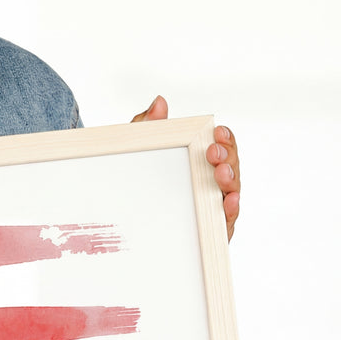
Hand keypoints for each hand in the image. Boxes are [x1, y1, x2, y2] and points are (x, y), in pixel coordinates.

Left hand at [131, 95, 239, 241]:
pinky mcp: (204, 237)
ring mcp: (208, 214)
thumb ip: (146, 128)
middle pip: (230, 171)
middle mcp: (208, 190)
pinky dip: (229, 212)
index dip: (225, 140)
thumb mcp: (135, 155)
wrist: (110, 225)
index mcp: (198, 168)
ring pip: (230, 196)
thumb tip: (160, 102)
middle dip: (227, 158)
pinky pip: (223, 225)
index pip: (221, 151)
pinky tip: (229, 202)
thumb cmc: (130, 183)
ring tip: (221, 173)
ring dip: (230, 182)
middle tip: (214, 152)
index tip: (216, 132)